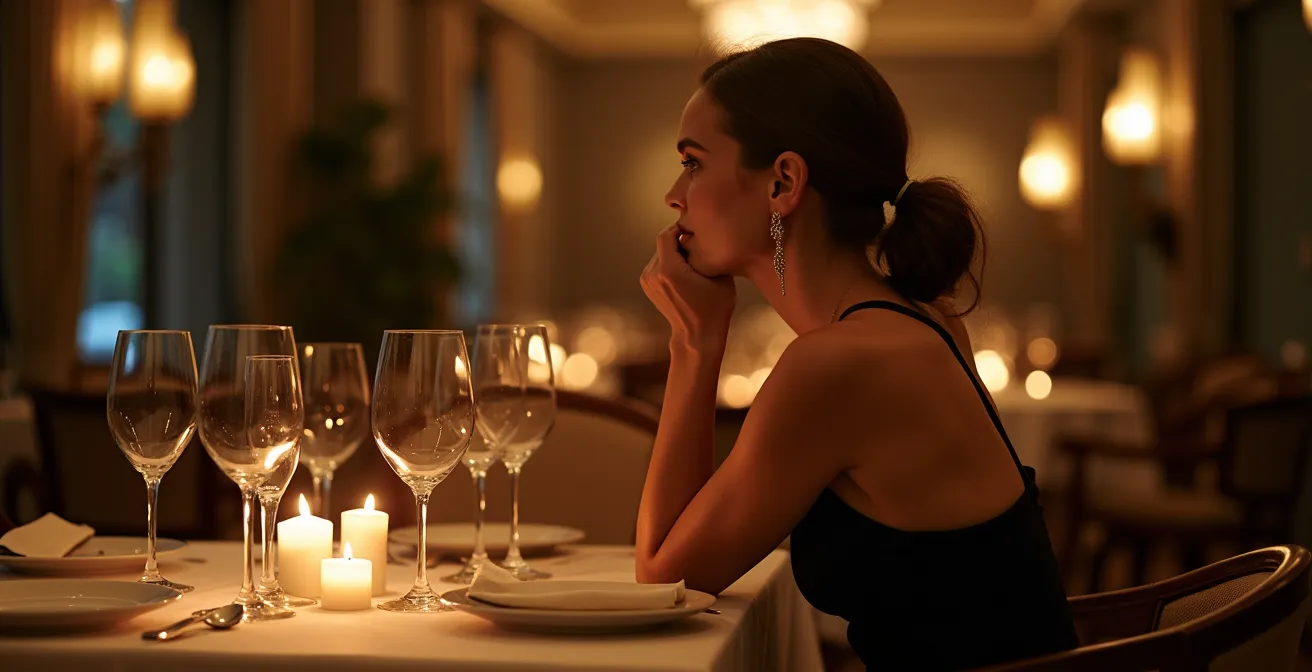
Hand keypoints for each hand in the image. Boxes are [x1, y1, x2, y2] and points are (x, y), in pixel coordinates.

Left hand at [640, 224, 735, 352]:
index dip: (680, 228)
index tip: (696, 231)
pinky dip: (671, 264)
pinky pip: (659, 264)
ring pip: (661, 253)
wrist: (697, 335)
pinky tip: (686, 273)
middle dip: (680, 242)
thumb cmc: (715, 307)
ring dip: (675, 253)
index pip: (666, 235)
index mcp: (668, 270)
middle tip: (698, 247)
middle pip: (664, 244)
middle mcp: (652, 274)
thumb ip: (708, 252)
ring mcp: (647, 281)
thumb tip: (701, 235)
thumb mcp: (719, 276)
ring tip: (693, 263)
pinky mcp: (647, 285)